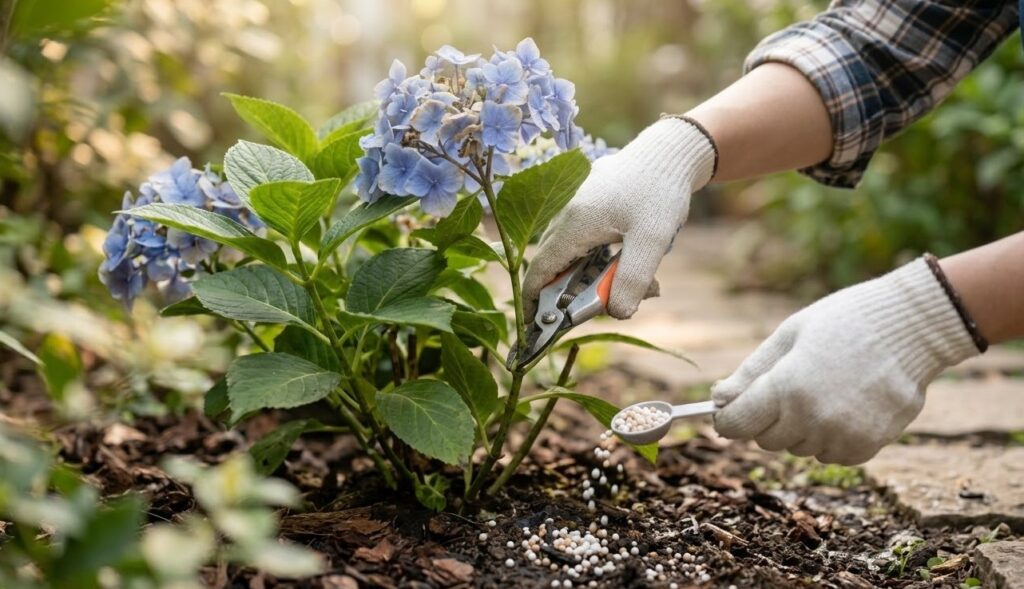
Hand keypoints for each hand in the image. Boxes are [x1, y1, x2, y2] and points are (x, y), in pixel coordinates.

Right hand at [522, 118, 715, 318]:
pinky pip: (584, 238)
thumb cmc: (660, 192)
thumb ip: (632, 280)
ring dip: (594, 275)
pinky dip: (601, 258)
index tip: (534, 325)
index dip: (533, 300)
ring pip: (572, 252)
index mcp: (574, 224)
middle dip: (573, 293)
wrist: (671, 150)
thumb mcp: (652, 241)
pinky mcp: (590, 203)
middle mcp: (567, 214)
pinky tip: (632, 259)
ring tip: (634, 284)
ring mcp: (577, 206)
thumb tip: (616, 314)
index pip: (540, 270)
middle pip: (555, 264)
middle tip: (602, 306)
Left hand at [712, 258, 979, 464]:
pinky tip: (844, 405)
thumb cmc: (843, 322)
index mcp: (787, 387)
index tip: (729, 410)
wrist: (911, 328)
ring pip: (797, 448)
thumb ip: (750, 373)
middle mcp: (813, 418)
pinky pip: (829, 454)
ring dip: (800, 428)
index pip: (736, 424)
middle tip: (788, 386)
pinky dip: (829, 437)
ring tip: (823, 389)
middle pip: (765, 440)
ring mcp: (842, 436)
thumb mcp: (788, 336)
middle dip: (767, 419)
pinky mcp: (867, 447)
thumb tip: (718, 400)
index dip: (727, 418)